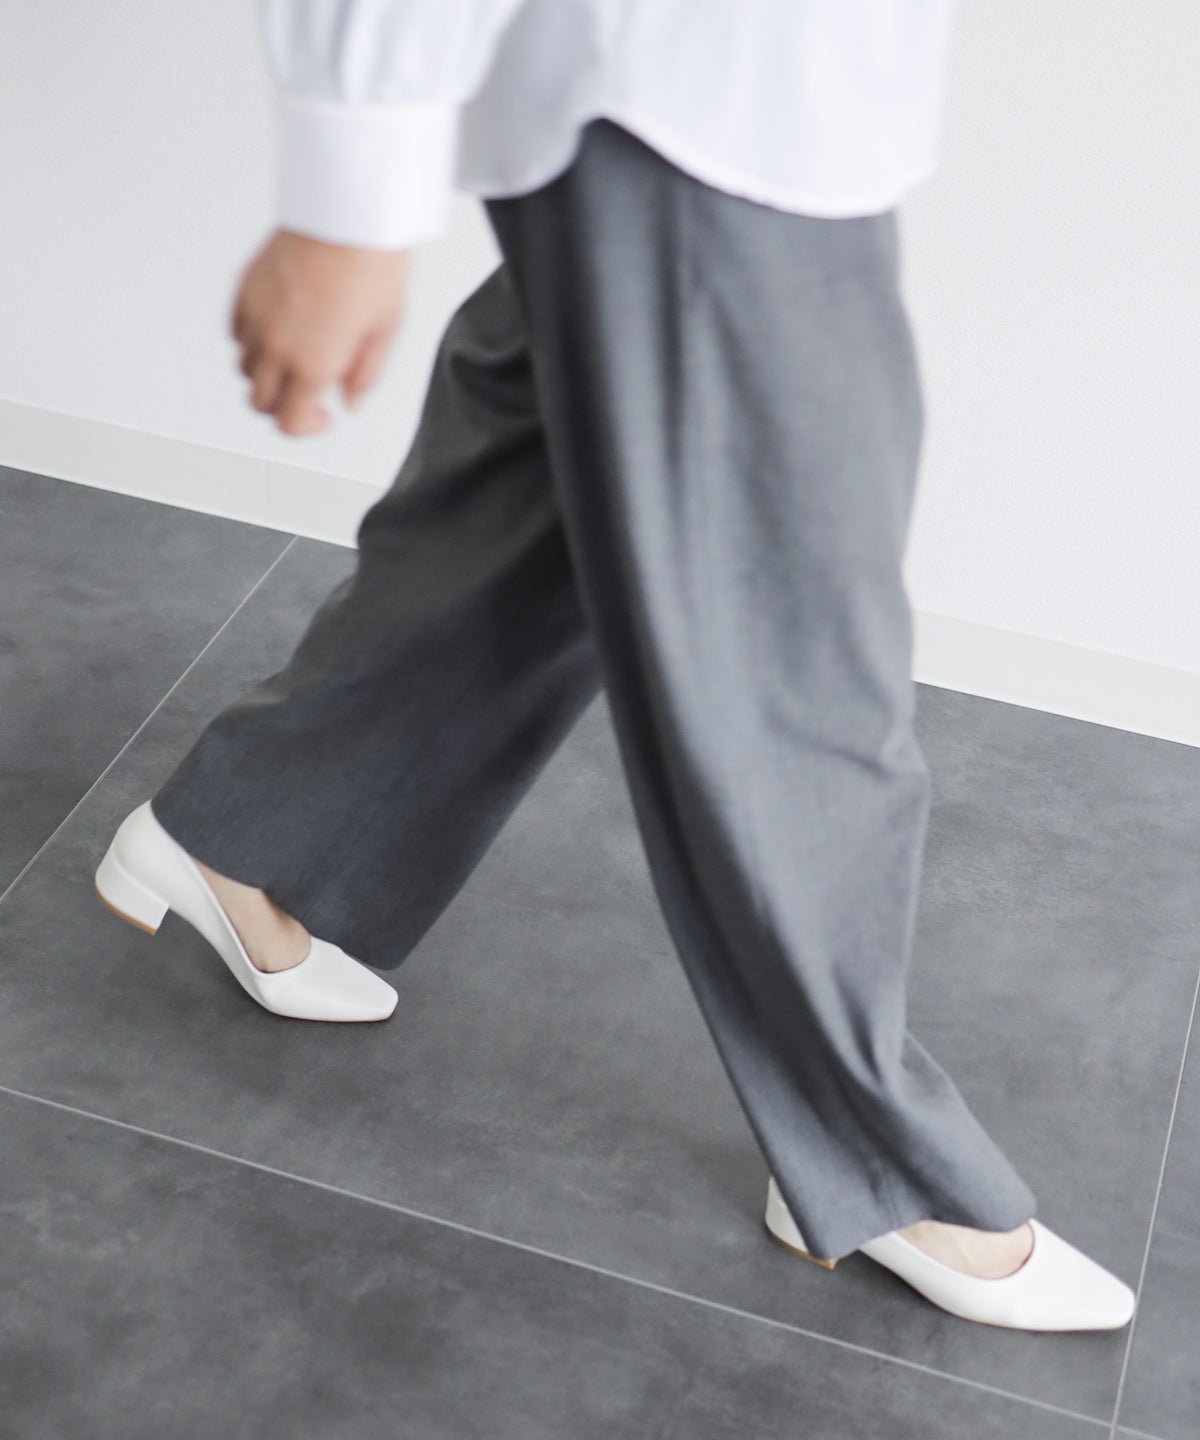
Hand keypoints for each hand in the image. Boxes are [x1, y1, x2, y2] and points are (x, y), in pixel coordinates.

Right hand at [230, 228, 410, 435]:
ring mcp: (255, 318)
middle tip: (307, 392)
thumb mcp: (385, 332)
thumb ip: (365, 375)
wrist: (346, 213)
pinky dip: (251, 341)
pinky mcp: (244, 291)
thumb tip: (349, 400)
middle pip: (260, 402)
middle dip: (283, 405)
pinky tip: (278, 330)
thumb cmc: (370, 265)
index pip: (289, 423)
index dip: (305, 428)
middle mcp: (277, 346)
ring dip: (267, 373)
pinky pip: (236, 333)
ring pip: (245, 369)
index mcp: (313, 364)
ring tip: (294, 356)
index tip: (321, 415)